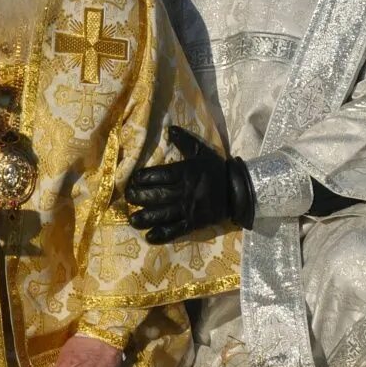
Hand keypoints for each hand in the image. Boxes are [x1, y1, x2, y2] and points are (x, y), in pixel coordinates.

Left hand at [125, 127, 249, 242]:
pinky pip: (176, 230)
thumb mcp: (202, 151)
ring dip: (146, 218)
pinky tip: (149, 237)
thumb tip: (170, 129)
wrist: (237, 190)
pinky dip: (162, 235)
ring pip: (163, 214)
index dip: (144, 178)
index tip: (133, 180)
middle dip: (140, 197)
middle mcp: (184, 191)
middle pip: (157, 195)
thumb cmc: (216, 169)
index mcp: (185, 172)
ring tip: (132, 220)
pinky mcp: (194, 223)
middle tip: (128, 198)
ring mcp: (188, 209)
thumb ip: (185, 141)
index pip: (160, 175)